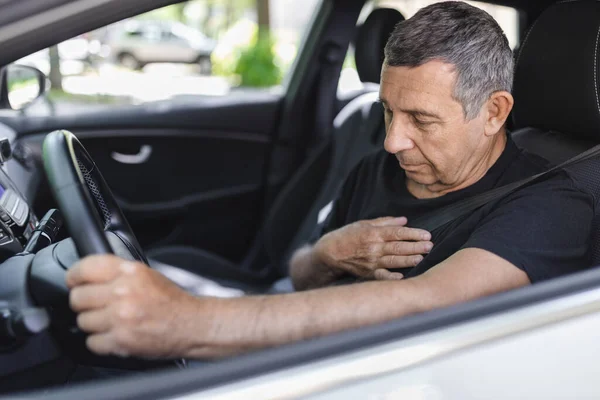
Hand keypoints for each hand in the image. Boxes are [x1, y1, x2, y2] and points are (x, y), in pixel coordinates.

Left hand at [66, 255, 204, 358]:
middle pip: (78, 297)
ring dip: (93, 323)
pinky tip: (114, 334)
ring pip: (82, 321)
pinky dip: (100, 341)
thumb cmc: (172, 301)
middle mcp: (123, 292)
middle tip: (96, 305)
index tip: (74, 281)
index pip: (85, 268)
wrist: (191, 325)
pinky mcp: (121, 341)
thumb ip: (118, 272)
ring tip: (110, 321)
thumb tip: (88, 275)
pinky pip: (92, 342)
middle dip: (84, 302)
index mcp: (130, 272)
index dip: (74, 276)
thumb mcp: (147, 274)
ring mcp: (120, 318)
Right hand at [313, 216, 431, 280]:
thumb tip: (404, 220)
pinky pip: (382, 276)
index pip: (397, 233)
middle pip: (398, 247)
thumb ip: (385, 222)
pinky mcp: (368, 273)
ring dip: (409, 260)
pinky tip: (402, 277)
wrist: (330, 253)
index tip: (426, 234)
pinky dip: (392, 277)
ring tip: (421, 258)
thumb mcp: (364, 223)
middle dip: (415, 246)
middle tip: (430, 246)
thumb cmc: (347, 236)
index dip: (413, 234)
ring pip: (394, 261)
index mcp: (373, 233)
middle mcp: (373, 248)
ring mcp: (371, 262)